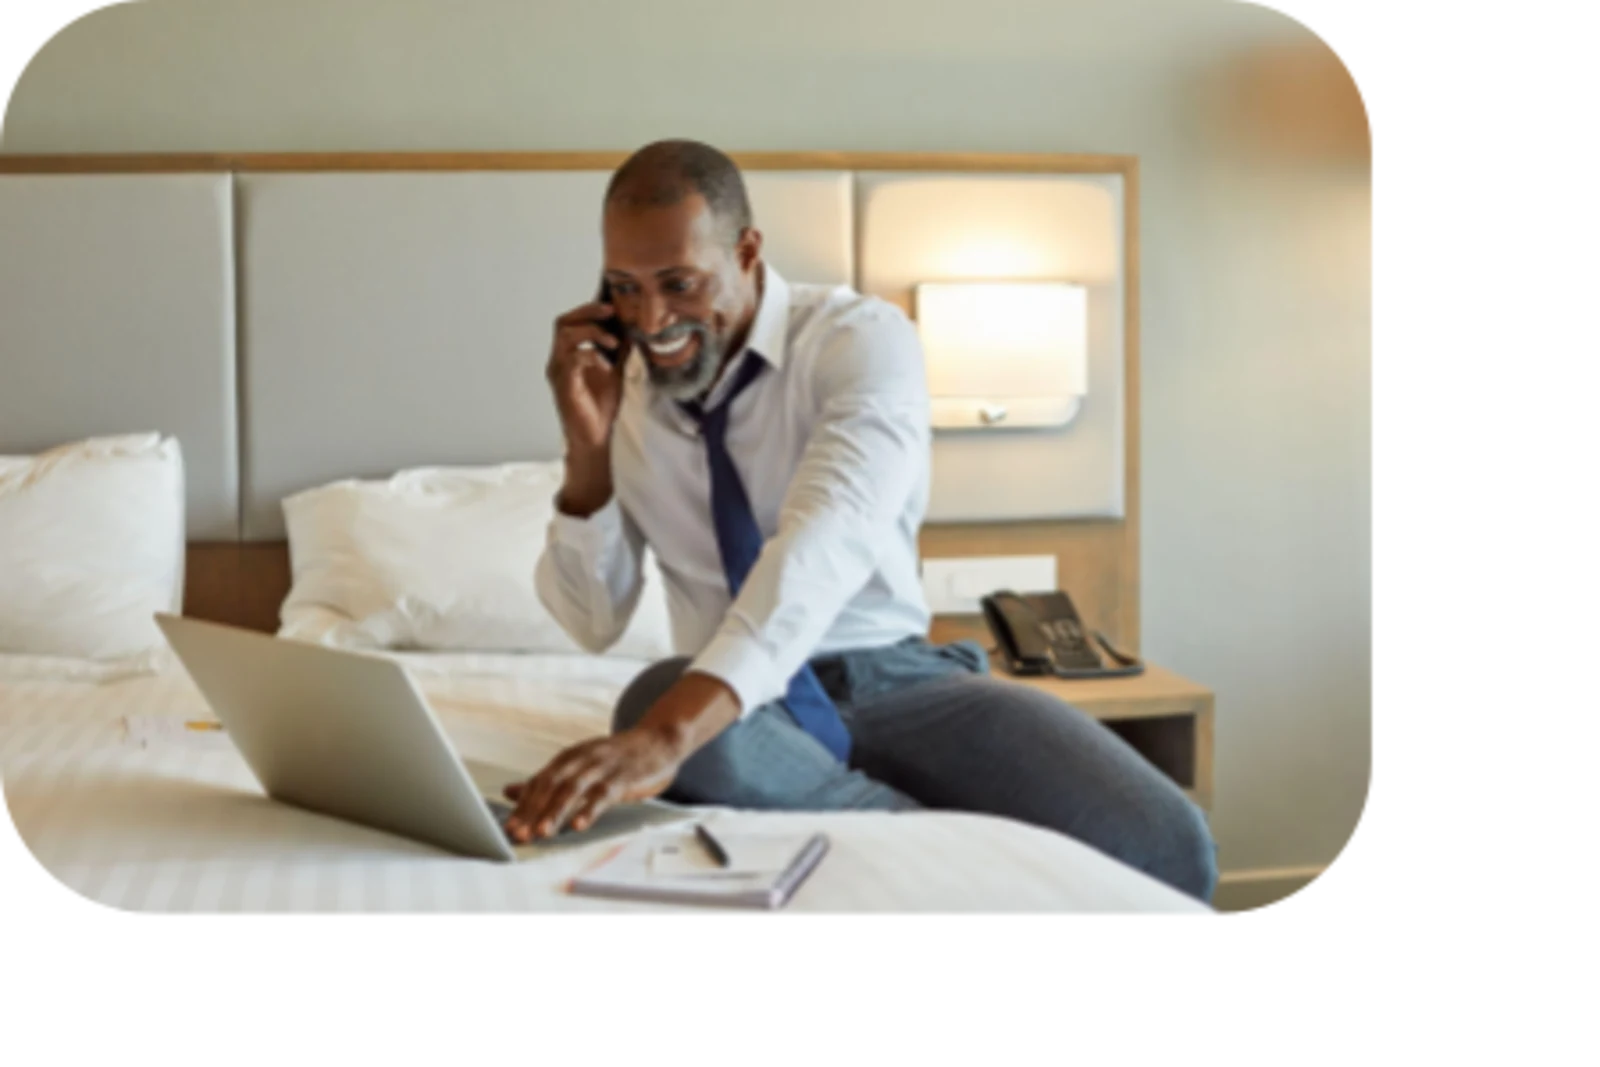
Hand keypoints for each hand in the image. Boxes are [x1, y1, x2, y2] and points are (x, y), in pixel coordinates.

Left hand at [501, 725, 682, 841]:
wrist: (658, 740)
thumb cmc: (617, 759)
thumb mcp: (580, 765)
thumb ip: (547, 781)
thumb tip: (509, 792)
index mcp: (568, 758)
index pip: (538, 782)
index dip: (522, 806)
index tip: (509, 828)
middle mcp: (581, 759)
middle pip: (550, 785)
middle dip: (533, 811)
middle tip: (519, 833)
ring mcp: (602, 767)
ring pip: (573, 789)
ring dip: (555, 811)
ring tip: (542, 832)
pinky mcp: (623, 777)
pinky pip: (603, 794)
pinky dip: (589, 810)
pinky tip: (579, 825)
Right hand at [546, 299, 625, 457]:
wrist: (596, 437)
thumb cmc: (601, 407)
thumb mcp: (615, 372)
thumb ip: (620, 352)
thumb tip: (633, 330)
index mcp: (568, 355)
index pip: (569, 322)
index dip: (587, 309)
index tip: (611, 306)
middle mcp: (559, 361)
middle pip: (562, 323)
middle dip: (586, 313)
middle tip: (610, 312)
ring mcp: (559, 373)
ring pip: (564, 337)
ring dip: (591, 333)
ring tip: (612, 342)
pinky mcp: (564, 386)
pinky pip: (572, 361)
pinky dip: (590, 356)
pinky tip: (605, 365)